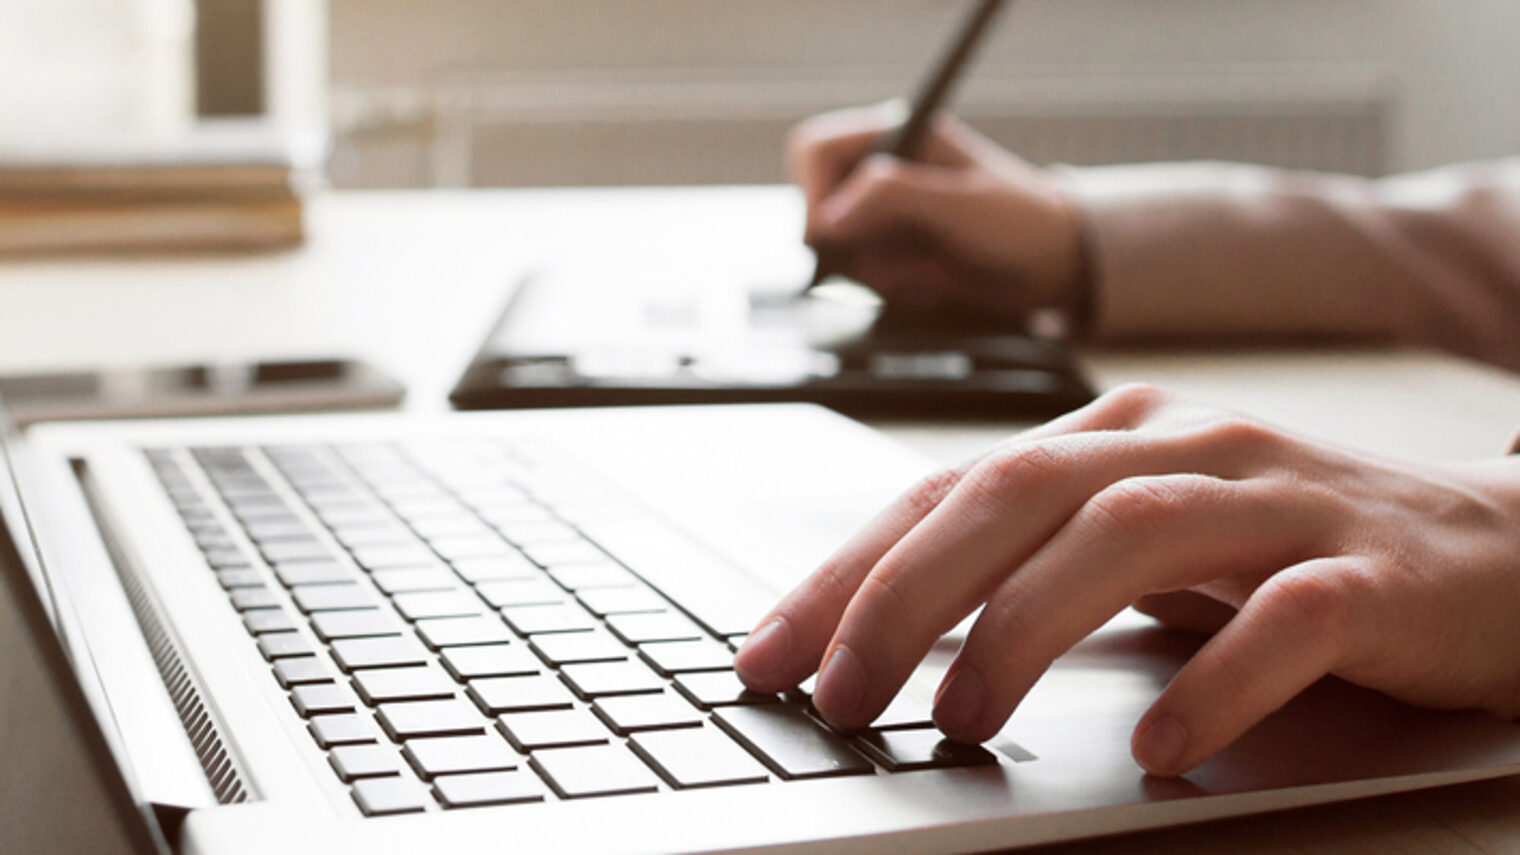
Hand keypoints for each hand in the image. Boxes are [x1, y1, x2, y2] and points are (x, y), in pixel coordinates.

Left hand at [734, 384, 1519, 775]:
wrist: (1500, 549)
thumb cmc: (1292, 551)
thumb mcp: (1146, 545)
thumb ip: (1037, 564)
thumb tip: (886, 632)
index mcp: (1115, 440)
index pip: (951, 489)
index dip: (850, 568)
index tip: (771, 650)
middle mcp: (1186, 448)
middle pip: (1014, 496)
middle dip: (903, 597)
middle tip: (834, 694)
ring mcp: (1280, 500)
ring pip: (1126, 537)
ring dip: (1021, 633)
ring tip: (952, 723)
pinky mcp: (1372, 572)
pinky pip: (1284, 619)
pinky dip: (1210, 683)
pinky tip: (1154, 746)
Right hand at [790, 102, 1084, 322]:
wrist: (1052, 265)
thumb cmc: (1021, 221)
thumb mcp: (961, 205)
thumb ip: (894, 198)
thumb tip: (830, 216)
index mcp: (896, 135)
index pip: (815, 151)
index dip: (812, 191)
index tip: (829, 233)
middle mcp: (879, 170)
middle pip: (816, 207)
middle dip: (852, 243)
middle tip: (898, 255)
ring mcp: (879, 214)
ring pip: (835, 250)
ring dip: (878, 270)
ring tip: (931, 265)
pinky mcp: (886, 251)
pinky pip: (858, 277)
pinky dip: (891, 286)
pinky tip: (932, 277)